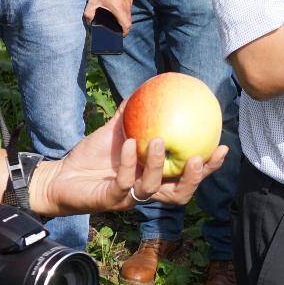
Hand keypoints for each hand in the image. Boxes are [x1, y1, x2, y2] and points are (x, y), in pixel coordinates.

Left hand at [29, 109, 227, 215]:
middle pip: (180, 194)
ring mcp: (129, 198)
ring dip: (159, 165)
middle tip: (200, 156)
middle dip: (195, 178)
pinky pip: (124, 182)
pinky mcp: (110, 200)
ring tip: (160, 141)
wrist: (60, 175)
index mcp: (155, 177)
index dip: (208, 166)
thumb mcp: (116, 130)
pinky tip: (129, 143)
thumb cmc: (91, 155)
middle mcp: (146, 191)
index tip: (222, 147)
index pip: (187, 176)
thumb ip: (133, 112)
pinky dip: (127, 162)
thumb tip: (151, 85)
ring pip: (154, 190)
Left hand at [83, 0, 132, 34]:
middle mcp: (127, 6)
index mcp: (119, 9)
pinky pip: (128, 7)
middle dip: (124, 27)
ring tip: (115, 18)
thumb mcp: (92, 1)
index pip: (127, 26)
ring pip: (129, 14)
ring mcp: (129, 1)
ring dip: (124, 18)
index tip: (120, 35)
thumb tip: (89, 22)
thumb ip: (89, 14)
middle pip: (129, 21)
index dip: (124, 33)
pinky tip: (116, 8)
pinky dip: (124, 10)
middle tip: (116, 28)